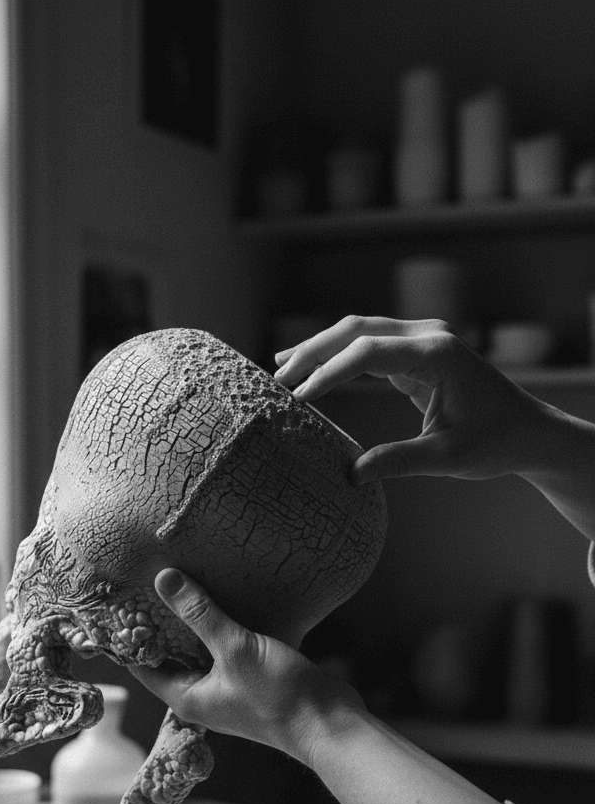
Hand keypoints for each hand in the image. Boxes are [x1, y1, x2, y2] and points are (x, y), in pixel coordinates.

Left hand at [130, 569, 362, 765]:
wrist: (330, 723)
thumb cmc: (278, 695)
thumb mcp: (234, 648)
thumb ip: (200, 614)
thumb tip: (164, 580)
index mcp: (186, 696)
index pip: (143, 665)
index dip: (131, 636)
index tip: (122, 602)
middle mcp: (203, 694)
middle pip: (172, 654)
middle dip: (164, 622)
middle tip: (151, 582)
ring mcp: (229, 687)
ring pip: (203, 648)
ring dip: (197, 621)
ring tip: (186, 580)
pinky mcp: (254, 677)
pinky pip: (229, 647)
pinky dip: (225, 625)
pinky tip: (227, 596)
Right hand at [274, 315, 549, 483]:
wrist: (527, 431)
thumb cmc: (494, 443)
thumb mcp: (447, 458)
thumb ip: (400, 462)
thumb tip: (351, 474)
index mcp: (438, 353)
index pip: (367, 353)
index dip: (328, 373)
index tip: (298, 397)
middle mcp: (428, 335)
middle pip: (356, 329)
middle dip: (313, 351)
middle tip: (277, 378)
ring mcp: (422, 338)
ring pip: (359, 331)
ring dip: (320, 348)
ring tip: (281, 367)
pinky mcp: (416, 350)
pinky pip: (369, 344)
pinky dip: (338, 355)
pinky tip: (310, 368)